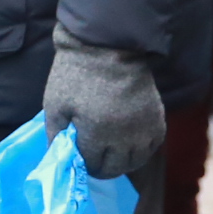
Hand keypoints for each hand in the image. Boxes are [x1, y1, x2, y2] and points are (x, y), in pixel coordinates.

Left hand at [42, 31, 166, 180]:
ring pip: (137, 161)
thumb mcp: (55, 104)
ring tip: (112, 153)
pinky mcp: (157, 117)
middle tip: (94, 158)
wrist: (107, 44)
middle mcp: (125, 136)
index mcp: (97, 133)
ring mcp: (144, 128)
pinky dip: (141, 149)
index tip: (80, 159)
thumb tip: (59, 157)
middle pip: (116, 169)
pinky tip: (129, 142)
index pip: (93, 166)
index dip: (84, 166)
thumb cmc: (76, 74)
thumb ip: (56, 135)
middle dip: (103, 168)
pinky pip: (153, 146)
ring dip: (123, 162)